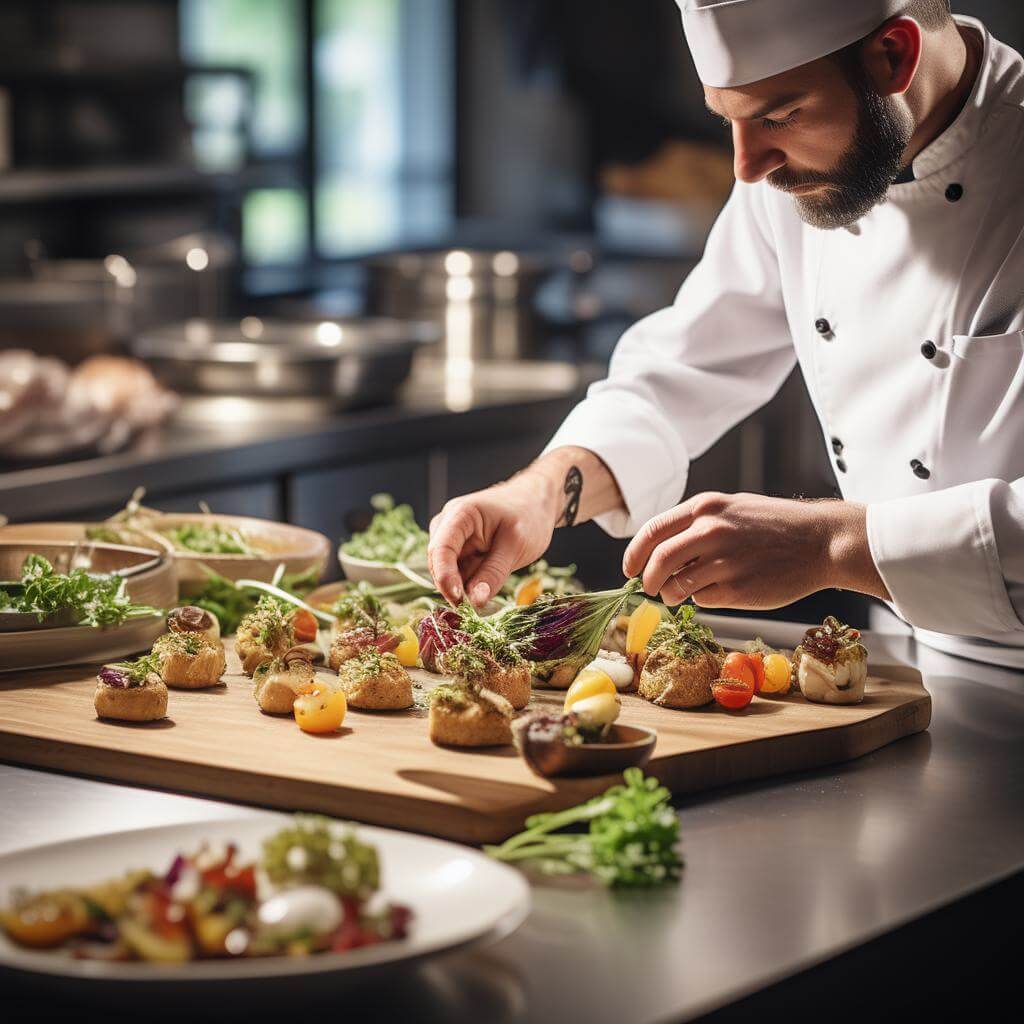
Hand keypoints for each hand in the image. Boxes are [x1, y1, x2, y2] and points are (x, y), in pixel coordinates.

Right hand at [428, 472, 560, 607]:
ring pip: (448, 571)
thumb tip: (474, 601)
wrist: (537, 502)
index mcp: (460, 514)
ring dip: (465, 584)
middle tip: (479, 604)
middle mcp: (448, 524)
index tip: (459, 601)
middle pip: (439, 563)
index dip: (445, 577)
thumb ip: (494, 573)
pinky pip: (458, 572)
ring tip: (492, 581)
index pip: (441, 549)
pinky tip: (489, 580)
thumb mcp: (517, 546)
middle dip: (455, 585)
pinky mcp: (459, 549)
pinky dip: (471, 582)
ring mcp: (451, 537)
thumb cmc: (529, 516)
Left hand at [622, 492, 889, 607]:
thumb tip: (658, 550)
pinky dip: (703, 598)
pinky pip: (703, 599)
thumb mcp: (732, 509)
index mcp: (705, 508)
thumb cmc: (774, 525)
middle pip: (657, 561)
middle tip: (649, 588)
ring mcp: (724, 560)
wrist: (820, 541)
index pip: (652, 531)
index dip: (634, 553)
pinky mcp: (737, 588)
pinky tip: (720, 590)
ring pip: (677, 585)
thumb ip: (696, 524)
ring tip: (680, 593)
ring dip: (672, 594)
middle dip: (647, 579)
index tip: (629, 568)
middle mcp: (711, 531)